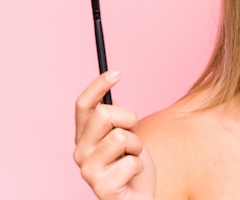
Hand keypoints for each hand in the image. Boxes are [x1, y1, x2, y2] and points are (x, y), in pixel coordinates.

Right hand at [74, 71, 155, 199]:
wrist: (137, 197)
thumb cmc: (131, 166)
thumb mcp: (126, 135)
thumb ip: (116, 118)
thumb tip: (110, 93)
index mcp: (84, 137)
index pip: (83, 106)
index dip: (97, 86)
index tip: (117, 72)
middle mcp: (80, 152)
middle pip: (104, 114)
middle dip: (128, 120)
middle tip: (133, 135)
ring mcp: (88, 171)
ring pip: (121, 136)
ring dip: (137, 146)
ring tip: (132, 158)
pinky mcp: (101, 187)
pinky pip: (131, 161)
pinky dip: (139, 166)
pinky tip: (131, 176)